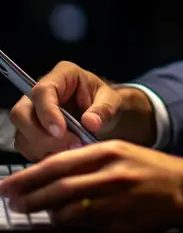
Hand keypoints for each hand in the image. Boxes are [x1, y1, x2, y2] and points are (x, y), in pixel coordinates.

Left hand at [0, 139, 182, 232]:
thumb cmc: (153, 172)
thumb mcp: (123, 154)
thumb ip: (91, 162)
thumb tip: (55, 176)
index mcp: (109, 150)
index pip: (59, 162)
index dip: (30, 175)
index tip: (10, 184)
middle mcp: (110, 172)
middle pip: (59, 186)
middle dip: (30, 197)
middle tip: (12, 203)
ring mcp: (116, 199)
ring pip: (69, 209)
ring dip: (46, 215)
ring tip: (30, 217)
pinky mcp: (121, 222)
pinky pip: (85, 227)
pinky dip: (67, 229)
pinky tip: (58, 228)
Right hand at [9, 61, 152, 160]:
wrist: (104, 116)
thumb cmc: (106, 103)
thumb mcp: (112, 102)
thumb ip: (103, 110)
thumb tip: (90, 123)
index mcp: (61, 76)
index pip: (42, 92)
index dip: (47, 113)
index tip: (61, 132)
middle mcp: (40, 94)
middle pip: (20, 114)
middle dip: (41, 136)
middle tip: (69, 145)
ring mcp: (32, 114)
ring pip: (21, 135)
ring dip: (44, 149)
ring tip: (71, 150)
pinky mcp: (30, 134)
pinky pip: (27, 149)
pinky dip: (43, 156)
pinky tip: (63, 156)